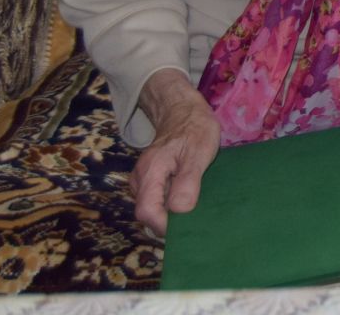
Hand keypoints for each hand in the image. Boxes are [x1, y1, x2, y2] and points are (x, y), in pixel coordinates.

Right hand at [131, 70, 221, 236]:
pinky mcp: (149, 181)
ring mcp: (142, 180)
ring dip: (171, 214)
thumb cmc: (194, 129)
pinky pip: (156, 200)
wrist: (183, 111)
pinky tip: (188, 199)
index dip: (164, 225)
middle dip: (169, 222)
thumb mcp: (199, 153)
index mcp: (150, 172)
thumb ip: (188, 182)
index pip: (147, 212)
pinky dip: (170, 205)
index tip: (186, 227)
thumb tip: (180, 212)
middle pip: (148, 214)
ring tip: (194, 209)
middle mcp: (140, 179)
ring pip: (152, 208)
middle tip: (195, 221)